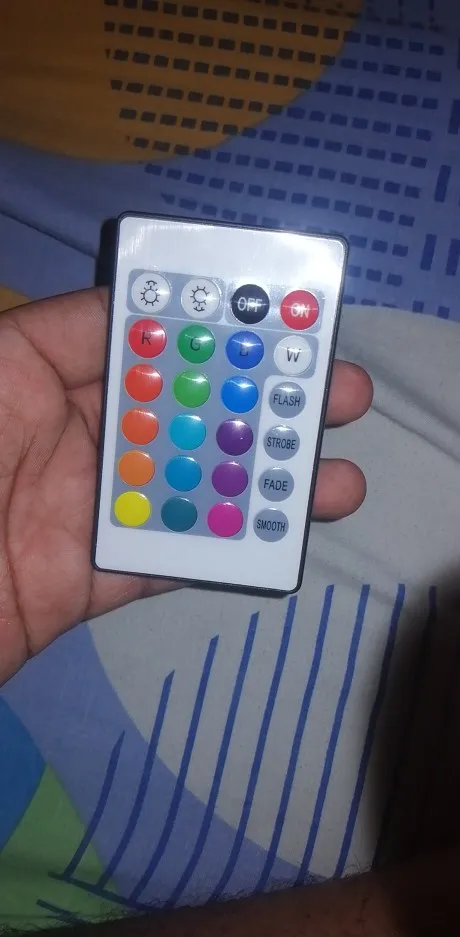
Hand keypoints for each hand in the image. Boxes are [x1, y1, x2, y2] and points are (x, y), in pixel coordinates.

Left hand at [0, 290, 371, 682]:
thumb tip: (130, 302)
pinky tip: (286, 535)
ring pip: (191, 484)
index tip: (277, 310)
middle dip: (260, 395)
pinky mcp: (92, 578)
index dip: (206, 319)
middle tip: (332, 388)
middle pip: (180, 407)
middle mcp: (68, 433)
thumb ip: (53, 336)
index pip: (133, 333)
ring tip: (336, 473)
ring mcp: (85, 509)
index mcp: (30, 372)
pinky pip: (173, 559)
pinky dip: (231, 549)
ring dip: (264, 477)